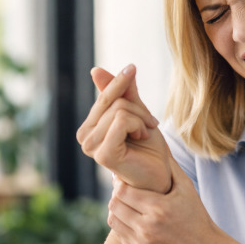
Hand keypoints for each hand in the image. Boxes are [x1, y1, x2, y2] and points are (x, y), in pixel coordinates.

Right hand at [76, 64, 171, 193]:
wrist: (160, 175)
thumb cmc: (148, 148)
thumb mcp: (136, 114)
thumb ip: (121, 94)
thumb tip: (95, 70)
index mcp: (89, 128)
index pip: (103, 96)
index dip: (120, 82)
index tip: (132, 67)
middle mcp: (84, 137)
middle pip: (112, 101)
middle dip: (138, 108)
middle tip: (150, 123)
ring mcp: (91, 147)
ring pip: (119, 109)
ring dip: (141, 118)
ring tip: (145, 133)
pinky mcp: (103, 154)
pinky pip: (122, 120)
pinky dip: (139, 125)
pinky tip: (142, 137)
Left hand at [107, 157, 225, 243]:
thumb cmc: (196, 216)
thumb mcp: (187, 188)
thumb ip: (169, 166)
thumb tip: (157, 141)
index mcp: (158, 208)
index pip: (122, 191)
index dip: (121, 183)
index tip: (126, 179)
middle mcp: (147, 228)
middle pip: (115, 204)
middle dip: (118, 195)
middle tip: (125, 190)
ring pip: (113, 220)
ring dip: (118, 210)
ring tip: (129, 204)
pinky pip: (120, 235)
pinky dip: (123, 225)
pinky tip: (133, 219)